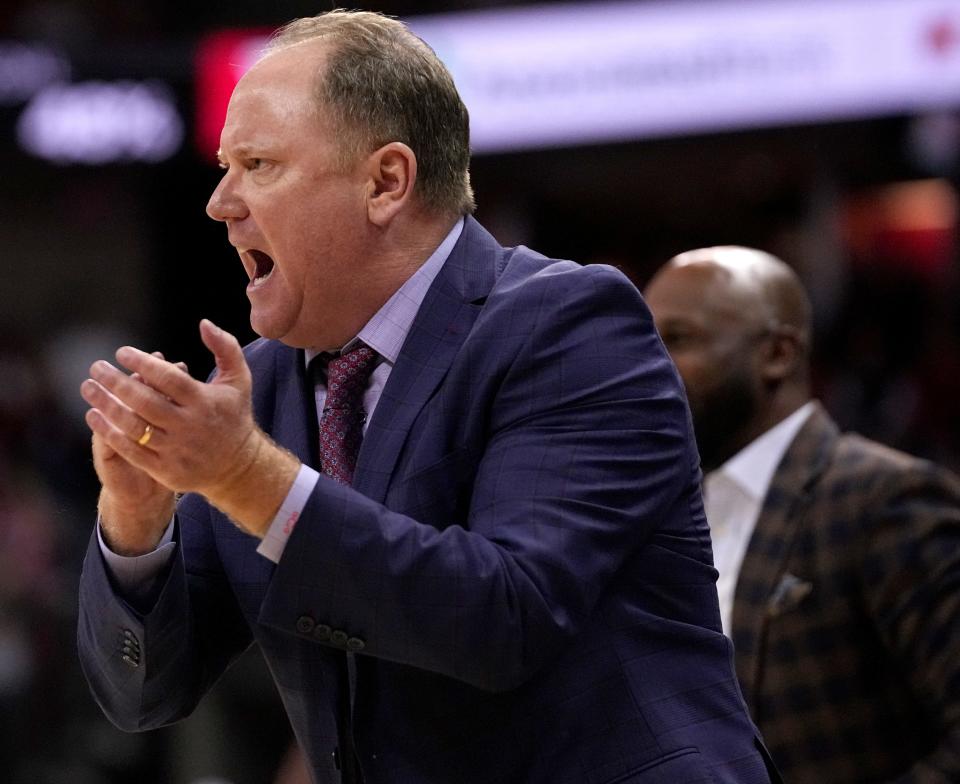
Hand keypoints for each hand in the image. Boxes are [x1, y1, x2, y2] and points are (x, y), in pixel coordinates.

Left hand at [81, 320, 299, 541]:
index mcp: (206, 402)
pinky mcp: (166, 470)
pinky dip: (109, 432)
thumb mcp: (239, 379)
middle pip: (146, 402)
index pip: (169, 378)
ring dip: (106, 406)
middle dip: (116, 382)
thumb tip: (204, 323)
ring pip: (133, 427)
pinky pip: (131, 450)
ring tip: (89, 388)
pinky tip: (94, 416)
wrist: (237, 466)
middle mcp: (191, 426)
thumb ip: (225, 348)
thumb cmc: (233, 415)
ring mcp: (177, 450)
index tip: (121, 352)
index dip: (143, 363)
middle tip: (96, 367)